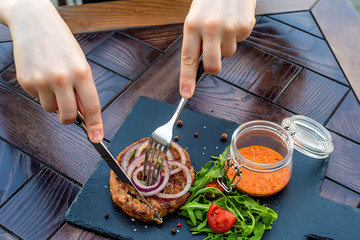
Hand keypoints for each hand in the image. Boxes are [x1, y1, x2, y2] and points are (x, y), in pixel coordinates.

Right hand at [0, 0, 102, 142]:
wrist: (34, 23)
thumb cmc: (62, 43)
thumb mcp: (80, 63)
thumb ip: (83, 89)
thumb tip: (85, 114)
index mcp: (82, 73)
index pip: (92, 107)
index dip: (96, 126)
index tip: (97, 138)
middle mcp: (63, 78)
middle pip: (69, 116)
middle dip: (70, 118)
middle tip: (69, 111)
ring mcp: (43, 80)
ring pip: (51, 110)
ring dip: (54, 103)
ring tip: (54, 82)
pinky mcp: (26, 81)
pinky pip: (37, 99)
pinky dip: (41, 93)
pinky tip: (42, 75)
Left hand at [179, 0, 255, 97]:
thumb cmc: (210, 0)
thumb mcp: (195, 17)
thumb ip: (196, 40)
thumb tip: (199, 66)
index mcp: (192, 25)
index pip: (188, 59)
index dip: (186, 79)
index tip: (186, 94)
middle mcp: (210, 28)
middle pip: (212, 66)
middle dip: (213, 68)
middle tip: (212, 59)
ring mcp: (230, 27)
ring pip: (228, 54)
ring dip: (226, 44)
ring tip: (224, 24)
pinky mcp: (245, 26)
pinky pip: (240, 41)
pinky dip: (237, 34)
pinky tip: (234, 19)